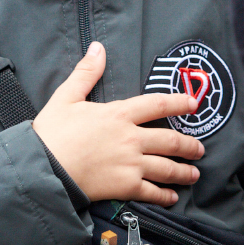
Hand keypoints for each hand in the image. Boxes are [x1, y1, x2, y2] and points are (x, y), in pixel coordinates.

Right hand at [30, 42, 204, 205]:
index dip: (179, 102)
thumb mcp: (66, 97)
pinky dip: (166, 196)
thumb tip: (98, 47)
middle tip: (200, 148)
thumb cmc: (52, 133)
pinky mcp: (125, 187)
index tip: (193, 104)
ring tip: (194, 174)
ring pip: (167, 167)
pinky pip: (152, 192)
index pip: (157, 104)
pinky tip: (172, 197)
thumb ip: (86, 73)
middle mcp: (131, 138)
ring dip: (184, 171)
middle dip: (190, 145)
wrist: (43, 169)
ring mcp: (131, 164)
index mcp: (119, 114)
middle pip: (170, 140)